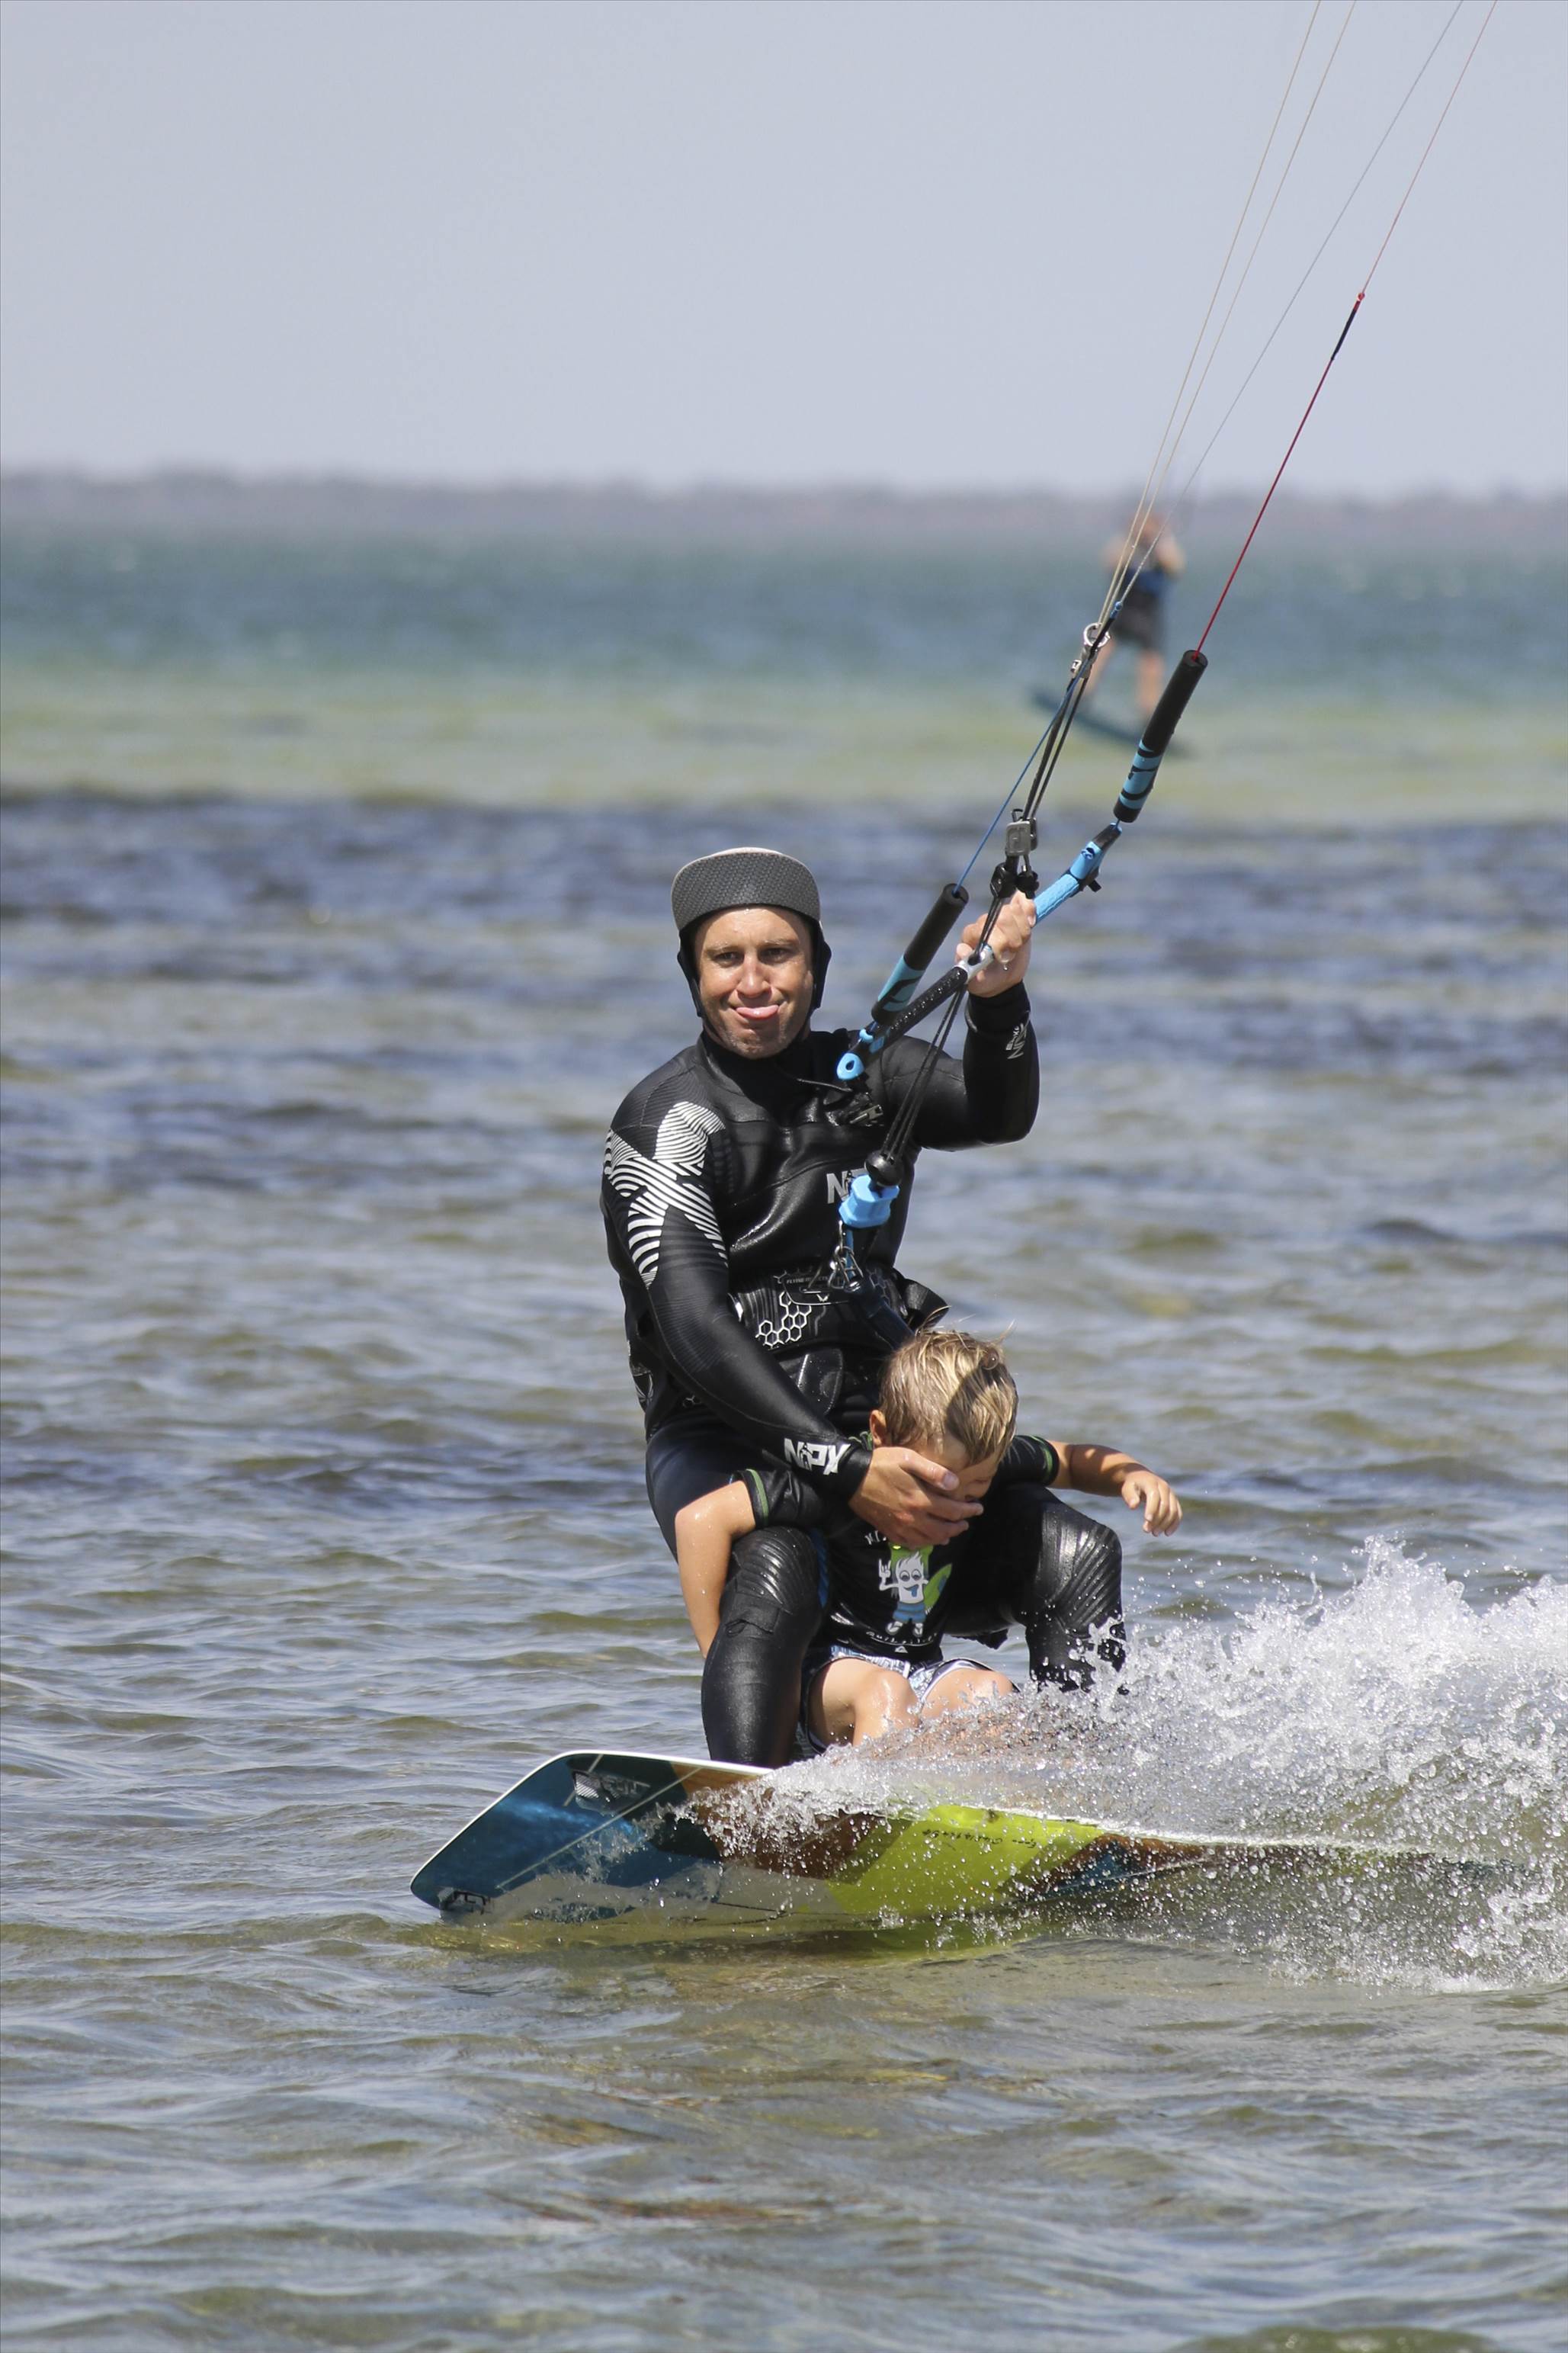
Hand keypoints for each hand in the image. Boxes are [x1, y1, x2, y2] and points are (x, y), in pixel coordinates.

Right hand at [849, 1447, 982, 1547]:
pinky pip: (911, 1544)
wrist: (852, 1477)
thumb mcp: (908, 1459)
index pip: (953, 1511)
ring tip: (952, 1532)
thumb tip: (955, 1484)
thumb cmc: (882, 1463)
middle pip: (943, 1529)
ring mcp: (900, 1527)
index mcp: (921, 1500)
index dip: (969, 1511)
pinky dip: (924, 1544)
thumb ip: (933, 1472)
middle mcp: (913, 1518)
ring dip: (944, 1537)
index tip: (978, 1508)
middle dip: (959, 1526)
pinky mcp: (889, 1530)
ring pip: (929, 1540)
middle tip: (967, 1521)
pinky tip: (928, 1540)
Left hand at [958, 889, 1034, 997]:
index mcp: (972, 935)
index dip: (999, 941)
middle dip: (1013, 938)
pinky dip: (1029, 910)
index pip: (986, 926)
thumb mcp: (976, 982)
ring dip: (1022, 931)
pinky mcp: (1016, 915)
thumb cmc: (986, 979)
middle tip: (1011, 953)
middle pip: (1004, 915)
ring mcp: (1001, 916)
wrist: (1002, 979)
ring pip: (1015, 910)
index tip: (1001, 958)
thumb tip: (961, 949)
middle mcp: (985, 922)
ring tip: (1018, 945)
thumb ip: (969, 969)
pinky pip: (1023, 900)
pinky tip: (1030, 922)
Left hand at [1120, 1470, 1181, 1534]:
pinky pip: (1178, 1513)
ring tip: (1155, 1533)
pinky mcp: (1174, 1501)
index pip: (1154, 1496)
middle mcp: (1164, 1487)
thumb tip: (1133, 1506)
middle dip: (1157, 1519)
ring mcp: (1171, 1494)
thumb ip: (1130, 1496)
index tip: (1147, 1520)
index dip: (1152, 1508)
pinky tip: (1167, 1533)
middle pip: (1165, 1505)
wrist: (1141, 1479)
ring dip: (1165, 1524)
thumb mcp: (1127, 1489)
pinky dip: (1174, 1524)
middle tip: (1146, 1530)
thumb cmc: (1133, 1486)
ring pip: (1173, 1510)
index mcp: (1152, 1482)